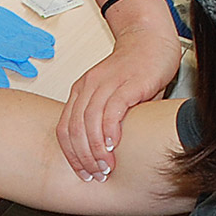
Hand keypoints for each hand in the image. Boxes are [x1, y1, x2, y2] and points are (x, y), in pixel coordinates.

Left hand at [56, 26, 181, 179]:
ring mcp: (106, 84)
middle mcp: (89, 87)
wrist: (151, 41)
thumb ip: (105, 119)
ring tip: (105, 167)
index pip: (65, 128)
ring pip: (89, 122)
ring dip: (95, 150)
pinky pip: (111, 109)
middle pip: (74, 128)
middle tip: (95, 175)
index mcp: (81, 91)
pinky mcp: (127, 83)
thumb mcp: (112, 96)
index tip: (82, 173)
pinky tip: (114, 145)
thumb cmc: (134, 71)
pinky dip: (109, 130)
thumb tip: (106, 154)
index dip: (71, 155)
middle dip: (82, 158)